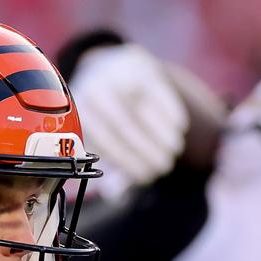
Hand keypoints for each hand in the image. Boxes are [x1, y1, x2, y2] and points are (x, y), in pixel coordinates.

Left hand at [69, 44, 187, 194]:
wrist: (108, 65)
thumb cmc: (106, 113)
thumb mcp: (101, 133)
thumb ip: (110, 162)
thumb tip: (115, 194)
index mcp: (81, 110)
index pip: (104, 139)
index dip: (127, 161)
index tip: (145, 176)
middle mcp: (95, 89)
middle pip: (123, 124)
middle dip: (146, 150)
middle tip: (163, 168)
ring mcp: (117, 75)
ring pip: (141, 109)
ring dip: (161, 134)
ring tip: (173, 152)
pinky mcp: (141, 66)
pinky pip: (158, 92)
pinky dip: (170, 112)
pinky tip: (178, 129)